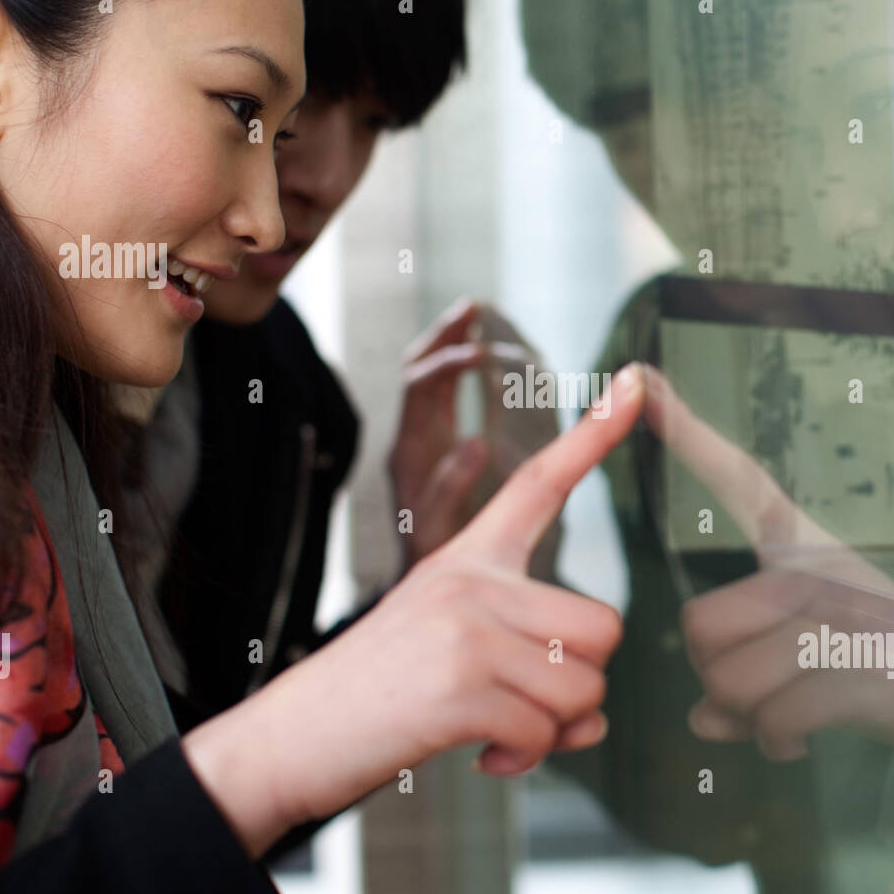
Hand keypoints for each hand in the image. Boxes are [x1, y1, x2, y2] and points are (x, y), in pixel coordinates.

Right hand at [184, 364, 645, 857]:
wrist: (290, 738)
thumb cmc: (382, 694)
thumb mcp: (455, 650)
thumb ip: (530, 662)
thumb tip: (596, 716)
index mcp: (469, 557)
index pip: (540, 481)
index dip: (594, 434)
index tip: (633, 381)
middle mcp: (471, 578)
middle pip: (603, 627)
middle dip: (582, 684)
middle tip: (527, 706)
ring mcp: (465, 628)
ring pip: (585, 687)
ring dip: (553, 730)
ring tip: (499, 732)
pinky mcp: (459, 686)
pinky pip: (544, 732)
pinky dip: (523, 758)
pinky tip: (483, 754)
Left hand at [388, 298, 490, 571]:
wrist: (415, 585)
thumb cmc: (430, 564)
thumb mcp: (439, 530)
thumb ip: (451, 488)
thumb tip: (476, 442)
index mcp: (409, 452)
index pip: (420, 388)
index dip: (448, 363)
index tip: (483, 351)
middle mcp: (409, 439)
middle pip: (417, 371)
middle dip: (443, 335)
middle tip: (473, 308)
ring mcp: (420, 441)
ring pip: (428, 379)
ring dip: (448, 343)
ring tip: (475, 313)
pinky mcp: (434, 447)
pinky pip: (442, 395)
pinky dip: (458, 367)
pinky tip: (481, 356)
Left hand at [640, 365, 893, 801]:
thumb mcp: (816, 668)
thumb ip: (750, 684)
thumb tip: (702, 719)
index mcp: (810, 551)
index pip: (741, 480)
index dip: (686, 430)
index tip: (641, 377)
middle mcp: (822, 568)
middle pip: (700, 625)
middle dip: (714, 680)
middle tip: (759, 698)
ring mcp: (846, 614)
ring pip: (730, 680)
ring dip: (747, 719)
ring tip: (789, 721)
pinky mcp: (865, 667)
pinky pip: (774, 717)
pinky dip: (777, 743)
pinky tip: (803, 743)